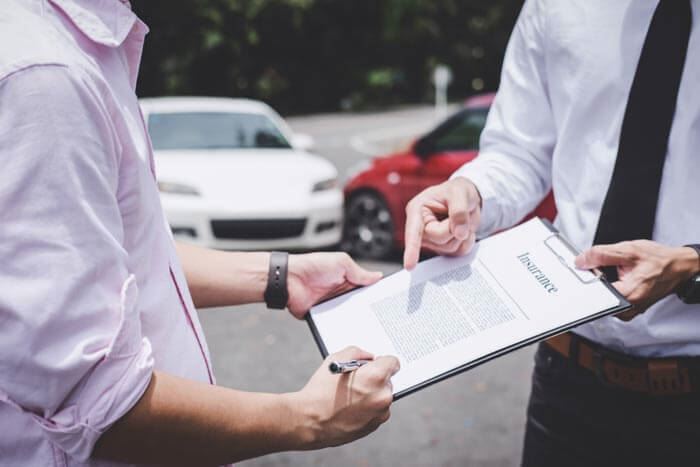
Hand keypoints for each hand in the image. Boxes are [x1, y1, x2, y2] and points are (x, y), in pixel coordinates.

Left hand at [286, 252, 382, 317]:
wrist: (290, 280)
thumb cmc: (311, 267)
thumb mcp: (341, 262)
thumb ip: (360, 272)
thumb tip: (377, 276)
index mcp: (347, 279)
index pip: (366, 288)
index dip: (375, 293)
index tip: (386, 299)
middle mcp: (341, 293)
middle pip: (360, 304)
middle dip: (367, 308)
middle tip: (378, 313)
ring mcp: (332, 306)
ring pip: (350, 316)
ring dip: (355, 317)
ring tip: (365, 321)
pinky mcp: (323, 317)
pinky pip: (335, 323)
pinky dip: (341, 325)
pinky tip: (348, 325)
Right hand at [289, 346, 398, 448]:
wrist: (310, 420)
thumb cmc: (320, 391)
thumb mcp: (336, 358)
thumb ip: (358, 353)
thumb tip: (368, 357)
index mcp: (376, 376)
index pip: (393, 362)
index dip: (382, 361)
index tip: (376, 364)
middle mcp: (383, 396)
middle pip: (388, 380)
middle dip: (375, 379)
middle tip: (357, 381)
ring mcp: (380, 414)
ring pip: (382, 397)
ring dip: (372, 395)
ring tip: (350, 396)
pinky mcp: (374, 426)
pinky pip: (376, 412)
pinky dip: (368, 409)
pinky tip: (350, 408)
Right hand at [403, 177, 481, 268]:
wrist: (468, 199)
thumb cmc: (458, 191)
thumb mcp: (460, 193)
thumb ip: (459, 211)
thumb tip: (459, 233)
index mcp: (418, 210)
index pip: (414, 231)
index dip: (411, 248)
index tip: (409, 265)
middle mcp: (421, 227)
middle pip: (438, 239)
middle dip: (454, 228)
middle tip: (459, 215)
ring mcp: (431, 240)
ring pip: (448, 247)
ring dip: (462, 235)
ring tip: (461, 221)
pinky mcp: (442, 247)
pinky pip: (457, 252)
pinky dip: (466, 242)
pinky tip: (464, 231)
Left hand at [575, 240, 699, 319]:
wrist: (677, 266)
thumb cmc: (659, 260)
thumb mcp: (629, 250)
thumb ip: (601, 255)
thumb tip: (582, 261)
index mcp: (628, 295)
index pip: (593, 295)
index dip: (585, 281)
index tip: (582, 273)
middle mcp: (628, 307)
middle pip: (595, 298)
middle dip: (593, 282)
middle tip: (599, 268)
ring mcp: (629, 310)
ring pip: (602, 300)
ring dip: (601, 285)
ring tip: (612, 272)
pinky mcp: (629, 308)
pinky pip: (610, 300)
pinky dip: (608, 288)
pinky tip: (615, 278)